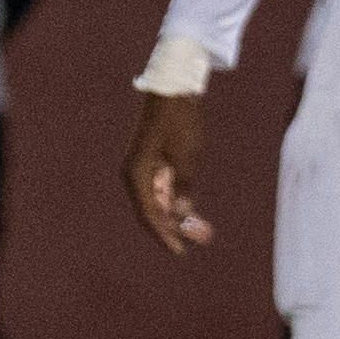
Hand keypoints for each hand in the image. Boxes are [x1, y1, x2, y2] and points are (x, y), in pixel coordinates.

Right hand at [128, 83, 220, 257]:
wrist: (175, 88)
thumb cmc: (179, 119)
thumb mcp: (187, 155)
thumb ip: (184, 186)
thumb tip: (181, 214)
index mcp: (137, 174)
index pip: (150, 214)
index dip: (166, 234)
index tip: (181, 251)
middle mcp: (136, 174)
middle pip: (155, 210)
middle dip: (177, 227)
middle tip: (203, 238)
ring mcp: (144, 168)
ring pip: (160, 200)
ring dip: (179, 214)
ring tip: (203, 228)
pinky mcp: (154, 161)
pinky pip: (164, 188)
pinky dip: (177, 199)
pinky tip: (192, 208)